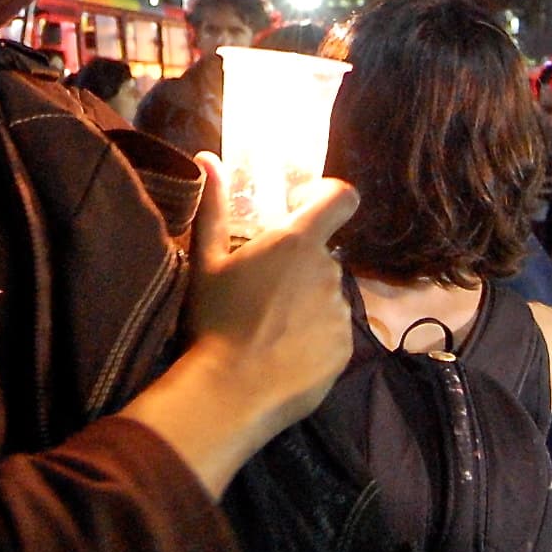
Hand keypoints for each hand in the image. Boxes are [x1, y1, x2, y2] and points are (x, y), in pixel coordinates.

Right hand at [181, 155, 358, 427]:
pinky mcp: (345, 350)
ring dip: (306, 301)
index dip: (327, 195)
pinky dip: (314, 336)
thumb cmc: (215, 321)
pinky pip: (332, 332)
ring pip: (327, 295)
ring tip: (269, 327)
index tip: (301, 207)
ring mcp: (341, 313)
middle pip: (322, 254)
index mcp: (297, 242)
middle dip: (299, 264)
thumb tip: (208, 158)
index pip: (342, 197)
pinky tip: (282, 354)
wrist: (233, 393)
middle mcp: (329, 271)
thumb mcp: (205, 262)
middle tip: (261, 288)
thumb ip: (213, 207)